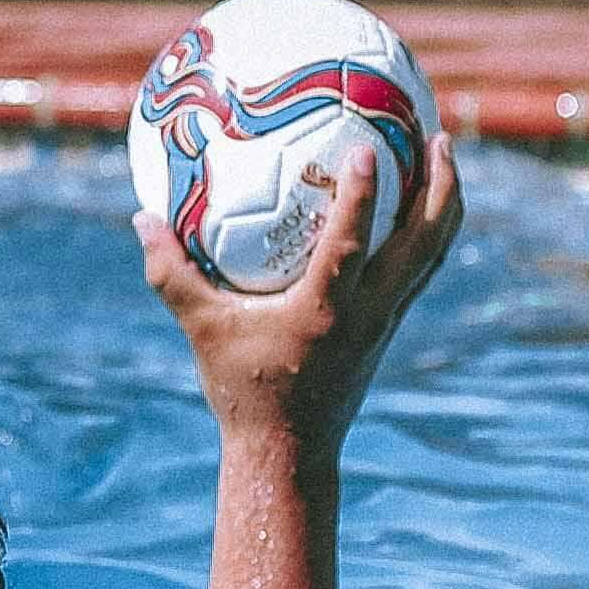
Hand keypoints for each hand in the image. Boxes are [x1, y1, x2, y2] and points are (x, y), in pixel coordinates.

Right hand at [142, 127, 459, 449]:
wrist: (289, 452)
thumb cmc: (242, 390)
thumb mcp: (202, 329)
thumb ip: (171, 273)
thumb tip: (142, 217)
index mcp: (326, 310)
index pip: (351, 244)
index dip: (362, 196)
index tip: (368, 149)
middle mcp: (369, 313)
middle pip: (424, 243)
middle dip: (442, 188)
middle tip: (440, 136)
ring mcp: (385, 321)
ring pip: (432, 255)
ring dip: (445, 204)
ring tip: (443, 156)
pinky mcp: (387, 328)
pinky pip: (419, 269)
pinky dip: (426, 232)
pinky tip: (418, 206)